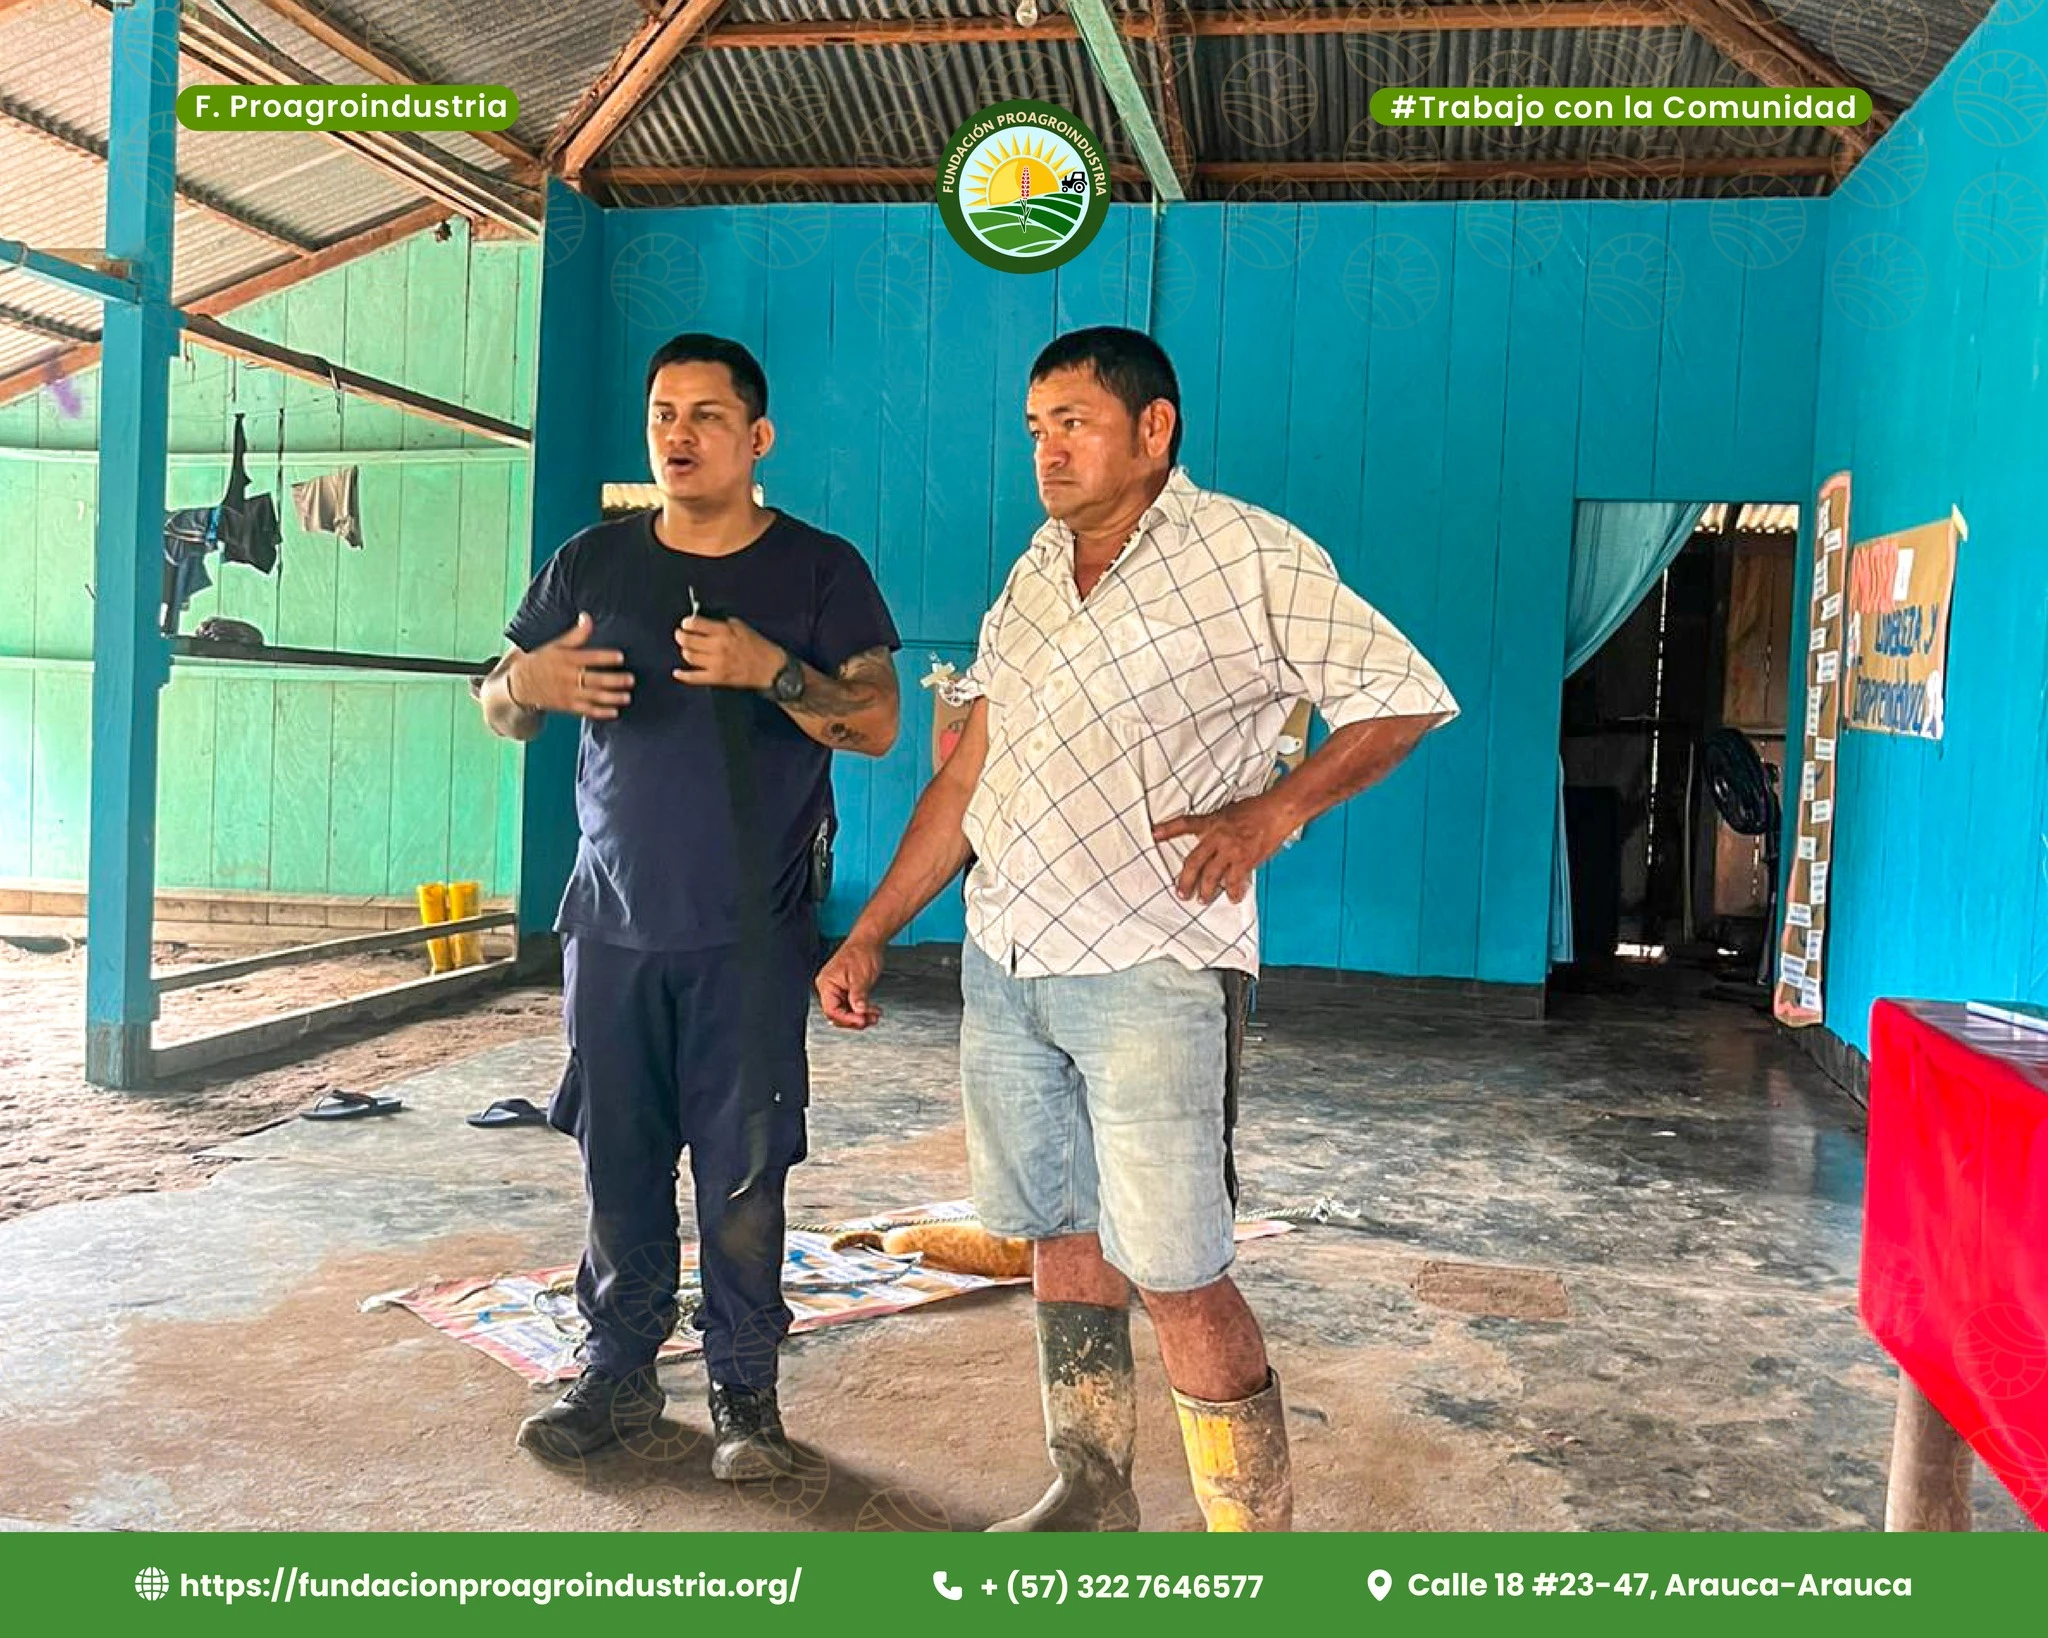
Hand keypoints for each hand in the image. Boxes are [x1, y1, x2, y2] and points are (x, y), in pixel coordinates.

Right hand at [508, 614, 632, 718]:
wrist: (519, 684)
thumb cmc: (541, 660)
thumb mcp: (555, 645)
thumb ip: (575, 635)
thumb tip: (587, 617)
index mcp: (566, 659)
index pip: (589, 658)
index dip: (605, 657)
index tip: (620, 657)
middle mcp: (568, 677)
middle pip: (594, 679)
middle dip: (614, 680)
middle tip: (630, 679)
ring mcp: (568, 693)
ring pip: (593, 697)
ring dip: (611, 698)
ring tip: (627, 697)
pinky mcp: (567, 706)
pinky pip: (586, 710)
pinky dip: (600, 712)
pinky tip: (614, 712)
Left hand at [674, 614, 783, 690]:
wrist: (770, 669)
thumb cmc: (758, 646)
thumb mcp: (742, 628)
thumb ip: (724, 624)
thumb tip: (706, 622)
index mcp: (724, 633)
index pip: (696, 624)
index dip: (687, 622)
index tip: (686, 623)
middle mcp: (718, 648)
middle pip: (688, 641)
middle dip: (680, 636)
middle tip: (680, 634)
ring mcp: (716, 664)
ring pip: (689, 657)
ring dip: (685, 651)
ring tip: (687, 649)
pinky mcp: (717, 678)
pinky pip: (695, 678)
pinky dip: (684, 676)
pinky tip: (677, 672)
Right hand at [816, 937, 885, 1029]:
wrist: (869, 942)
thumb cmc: (861, 952)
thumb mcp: (861, 976)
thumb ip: (858, 995)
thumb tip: (858, 1011)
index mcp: (826, 984)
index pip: (831, 1010)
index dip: (846, 1018)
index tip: (861, 1020)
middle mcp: (829, 988)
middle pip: (837, 1014)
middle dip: (854, 1019)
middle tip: (869, 1020)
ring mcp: (837, 989)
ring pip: (845, 1011)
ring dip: (860, 1016)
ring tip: (873, 1016)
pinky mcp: (846, 990)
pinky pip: (851, 1005)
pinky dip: (861, 1010)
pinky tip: (871, 1011)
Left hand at [1152, 796, 1287, 904]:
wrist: (1276, 812)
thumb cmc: (1256, 809)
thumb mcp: (1228, 812)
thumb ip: (1215, 825)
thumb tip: (1208, 838)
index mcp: (1212, 822)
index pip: (1185, 824)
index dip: (1168, 829)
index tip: (1154, 834)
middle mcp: (1217, 837)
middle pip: (1194, 862)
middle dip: (1186, 880)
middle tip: (1182, 893)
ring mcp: (1231, 850)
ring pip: (1211, 876)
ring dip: (1206, 891)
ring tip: (1202, 899)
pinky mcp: (1245, 860)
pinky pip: (1235, 881)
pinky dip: (1233, 892)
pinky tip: (1232, 898)